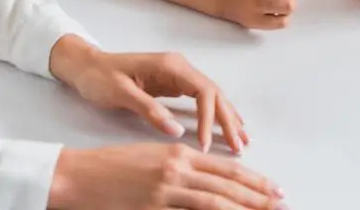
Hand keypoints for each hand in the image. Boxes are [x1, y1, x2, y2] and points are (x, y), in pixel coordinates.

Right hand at [48, 143, 285, 209]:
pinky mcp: (150, 208)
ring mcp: (164, 191)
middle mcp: (178, 170)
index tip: (274, 189)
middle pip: (227, 186)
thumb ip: (184, 169)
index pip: (227, 169)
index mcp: (181, 155)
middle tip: (282, 204)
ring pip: (213, 203)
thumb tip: (210, 184)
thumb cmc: (114, 167)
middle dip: (258, 197)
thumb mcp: (155, 158)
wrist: (77, 175)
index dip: (254, 180)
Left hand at [50, 40, 247, 153]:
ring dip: (228, 117)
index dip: (209, 118)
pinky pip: (204, 99)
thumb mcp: (121, 94)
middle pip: (215, 93)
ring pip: (213, 96)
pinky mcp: (176, 84)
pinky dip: (217, 112)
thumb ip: (149, 110)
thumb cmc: (101, 78)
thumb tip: (177, 131)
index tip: (205, 144)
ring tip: (241, 139)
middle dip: (228, 120)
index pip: (203, 91)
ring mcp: (180, 75)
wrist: (87, 65)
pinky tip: (228, 122)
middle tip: (239, 146)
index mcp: (172, 66)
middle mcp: (182, 68)